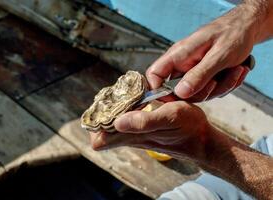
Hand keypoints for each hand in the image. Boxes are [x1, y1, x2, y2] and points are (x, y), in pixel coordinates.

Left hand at [90, 101, 212, 160]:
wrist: (201, 139)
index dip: (95, 124)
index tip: (103, 106)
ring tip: (122, 95)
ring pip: (112, 123)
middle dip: (102, 111)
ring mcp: (135, 134)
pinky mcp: (142, 129)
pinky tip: (135, 99)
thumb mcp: (170, 117)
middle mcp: (130, 138)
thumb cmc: (188, 127)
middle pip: (101, 129)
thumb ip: (144, 121)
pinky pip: (124, 119)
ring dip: (113, 108)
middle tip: (112, 96)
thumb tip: (117, 122)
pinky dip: (124, 108)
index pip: (99, 141)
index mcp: (132, 137)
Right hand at [146, 4, 260, 100]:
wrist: (247, 27)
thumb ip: (199, 74)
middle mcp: (182, 65)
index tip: (174, 99)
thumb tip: (180, 93)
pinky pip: (212, 91)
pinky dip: (228, 84)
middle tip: (218, 81)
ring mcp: (193, 73)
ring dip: (221, 87)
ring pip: (199, 94)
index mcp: (178, 55)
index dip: (157, 90)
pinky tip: (238, 71)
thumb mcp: (218, 55)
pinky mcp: (205, 78)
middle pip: (179, 92)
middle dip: (203, 92)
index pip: (154, 74)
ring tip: (237, 70)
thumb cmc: (232, 34)